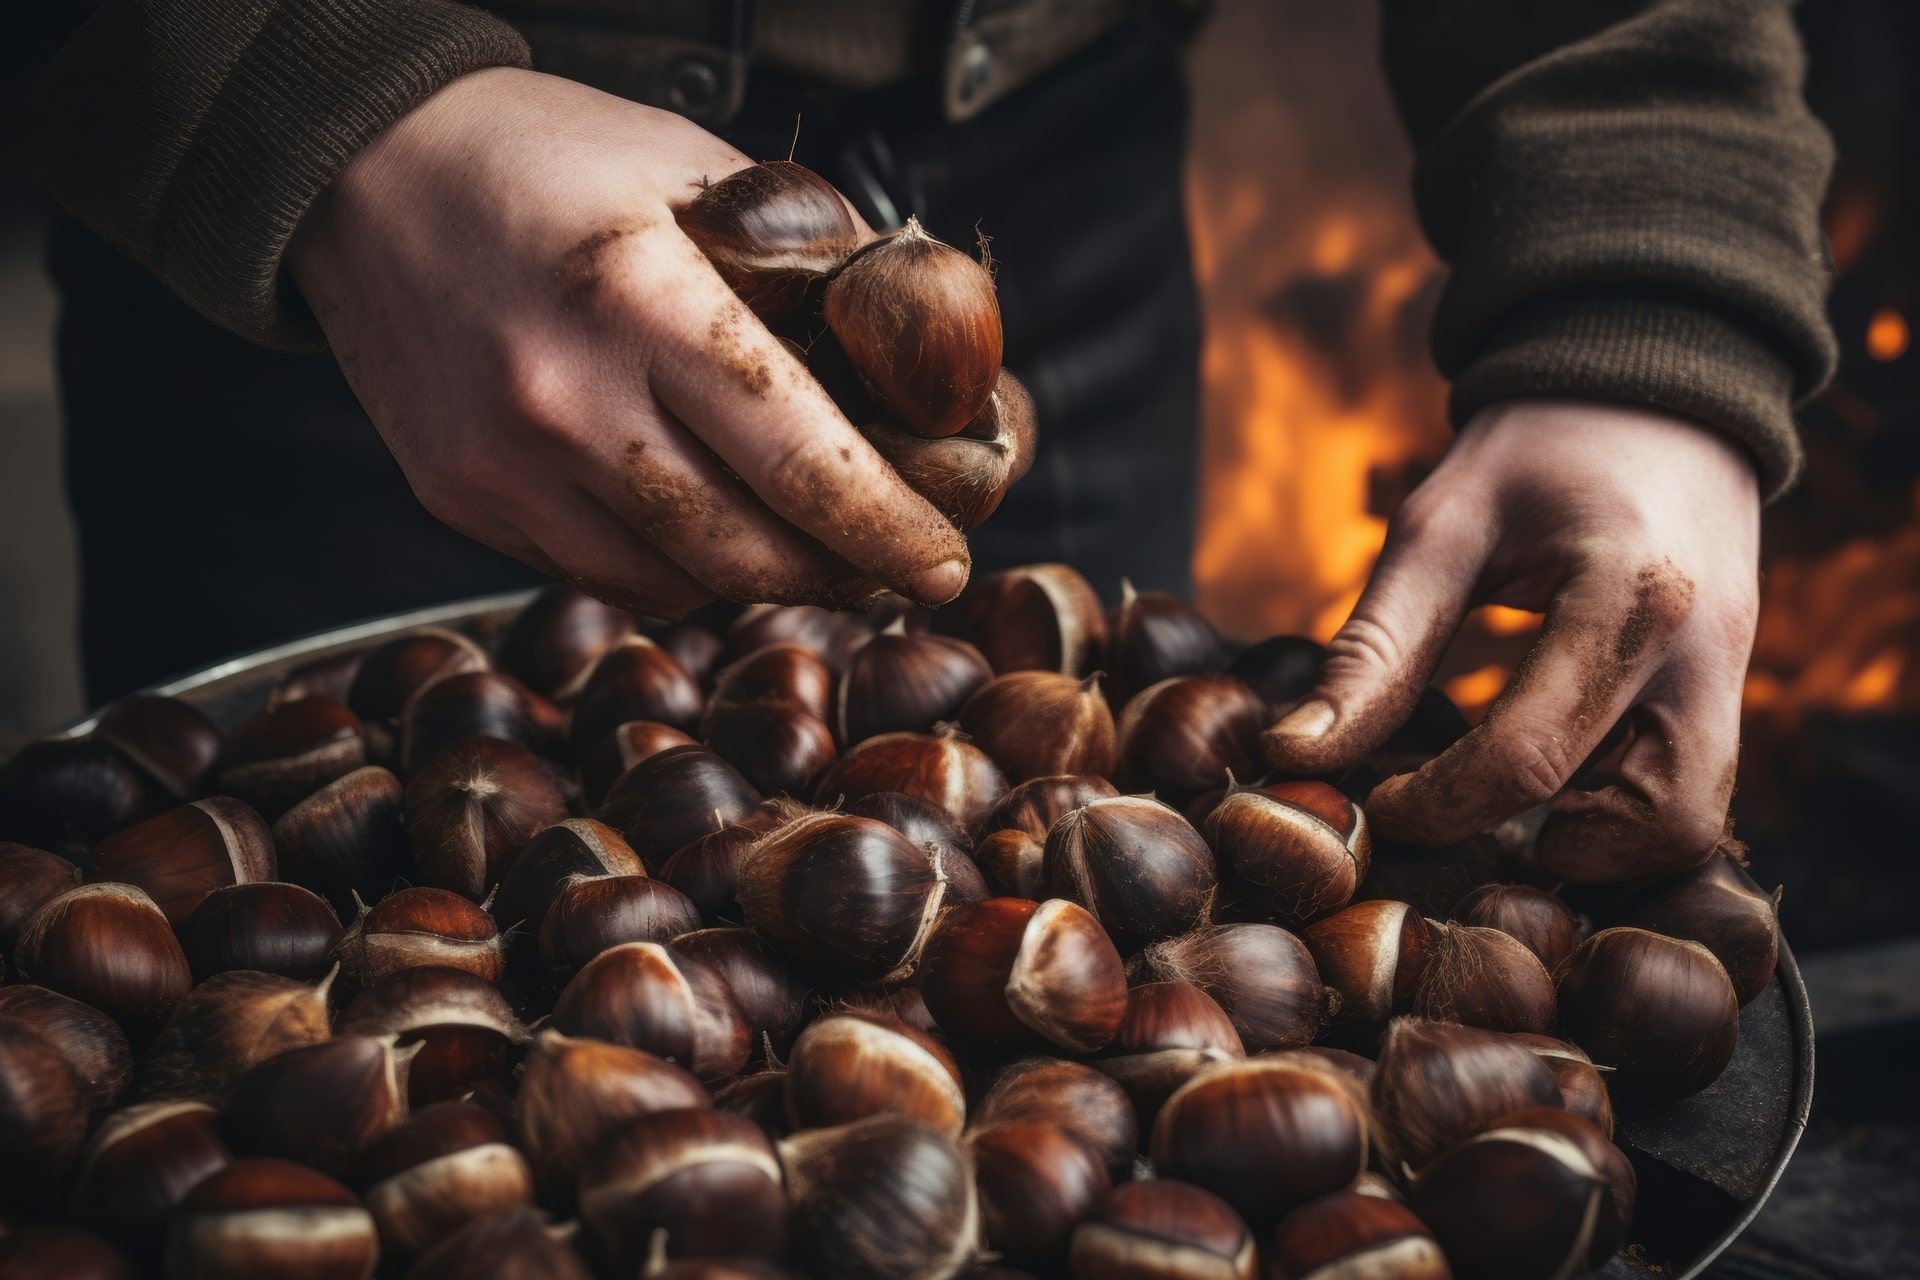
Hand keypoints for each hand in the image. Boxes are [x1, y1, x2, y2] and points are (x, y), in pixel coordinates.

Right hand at [288, 68, 969, 614]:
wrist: (356, 169)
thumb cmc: (537, 155)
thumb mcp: (689, 162)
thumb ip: (803, 250)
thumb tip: (905, 338)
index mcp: (641, 304)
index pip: (802, 460)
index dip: (889, 528)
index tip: (946, 560)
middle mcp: (565, 404)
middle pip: (744, 552)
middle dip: (838, 573)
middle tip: (892, 564)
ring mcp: (503, 466)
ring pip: (672, 583)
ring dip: (755, 580)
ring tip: (807, 550)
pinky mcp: (461, 499)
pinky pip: (596, 575)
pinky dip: (667, 570)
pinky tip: (702, 532)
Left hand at [1262, 400, 1759, 880]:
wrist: (1653, 393)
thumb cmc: (1534, 451)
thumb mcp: (1439, 530)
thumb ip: (1376, 650)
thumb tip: (1295, 754)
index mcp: (1629, 596)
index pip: (1526, 759)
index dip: (1434, 808)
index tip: (1374, 808)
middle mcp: (1705, 651)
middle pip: (1653, 825)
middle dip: (1545, 852)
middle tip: (1456, 823)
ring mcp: (1734, 676)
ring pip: (1689, 825)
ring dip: (1596, 842)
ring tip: (1503, 802)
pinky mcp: (1731, 689)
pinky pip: (1691, 790)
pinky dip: (1618, 810)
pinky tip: (1546, 778)